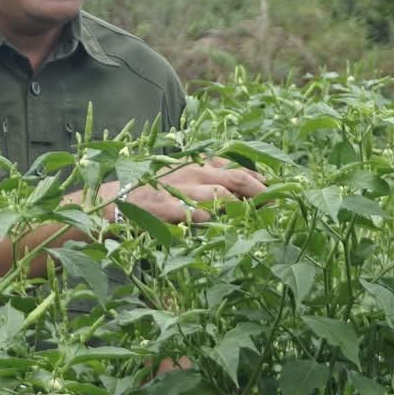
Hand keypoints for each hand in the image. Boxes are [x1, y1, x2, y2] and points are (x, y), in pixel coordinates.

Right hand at [118, 156, 266, 224]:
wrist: (116, 201)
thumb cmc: (152, 190)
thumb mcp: (180, 176)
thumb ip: (207, 179)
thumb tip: (240, 186)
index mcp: (197, 164)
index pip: (237, 167)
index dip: (259, 179)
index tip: (275, 191)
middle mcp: (192, 172)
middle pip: (237, 178)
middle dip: (261, 191)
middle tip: (277, 205)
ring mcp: (181, 189)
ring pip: (222, 195)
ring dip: (243, 208)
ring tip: (257, 220)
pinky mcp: (169, 208)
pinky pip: (199, 214)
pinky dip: (215, 221)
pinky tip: (224, 230)